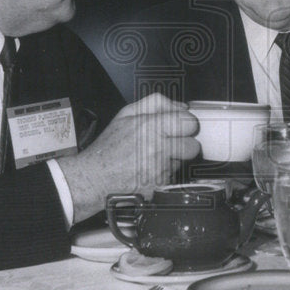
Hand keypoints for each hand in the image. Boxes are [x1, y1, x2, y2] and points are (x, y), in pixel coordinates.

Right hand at [59, 94, 199, 221]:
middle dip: (184, 145)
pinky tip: (149, 169)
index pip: (190, 123)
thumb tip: (181, 106)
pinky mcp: (160, 186)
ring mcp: (160, 170)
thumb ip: (157, 103)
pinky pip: (173, 177)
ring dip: (173, 160)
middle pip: (193, 146)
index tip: (180, 127)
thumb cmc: (109, 147)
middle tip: (170, 144)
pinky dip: (164, 174)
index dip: (187, 125)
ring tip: (153, 157)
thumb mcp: (127, 113)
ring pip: (183, 163)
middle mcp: (159, 149)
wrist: (95, 177)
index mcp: (152, 127)